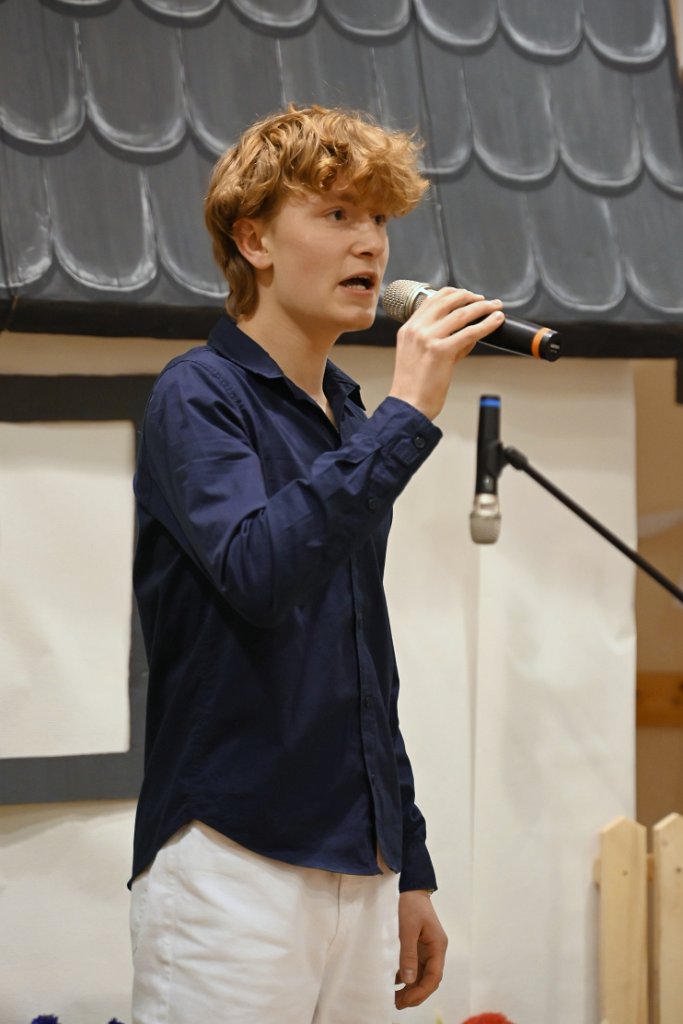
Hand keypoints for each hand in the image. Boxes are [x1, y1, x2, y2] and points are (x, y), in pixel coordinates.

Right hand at [389, 287, 504, 420]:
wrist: (408, 405)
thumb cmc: (414, 386)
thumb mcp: (420, 355)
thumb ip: (441, 340)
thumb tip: (467, 333)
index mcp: (409, 328)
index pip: (433, 300)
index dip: (454, 294)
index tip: (468, 296)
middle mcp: (417, 329)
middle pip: (448, 301)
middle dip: (471, 297)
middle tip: (486, 301)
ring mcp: (428, 338)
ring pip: (461, 314)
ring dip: (483, 308)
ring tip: (496, 308)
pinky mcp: (441, 351)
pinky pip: (469, 332)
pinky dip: (486, 324)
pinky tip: (496, 321)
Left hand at [394, 890, 447, 1009]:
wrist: (410, 886)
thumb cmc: (410, 904)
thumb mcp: (408, 928)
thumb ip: (408, 954)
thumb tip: (409, 981)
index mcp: (438, 946)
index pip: (434, 977)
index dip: (421, 992)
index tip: (406, 1001)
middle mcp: (435, 950)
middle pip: (429, 979)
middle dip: (415, 994)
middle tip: (397, 1004)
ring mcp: (427, 948)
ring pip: (422, 975)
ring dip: (411, 988)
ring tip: (394, 998)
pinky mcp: (418, 946)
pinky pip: (415, 967)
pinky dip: (406, 977)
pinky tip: (394, 983)